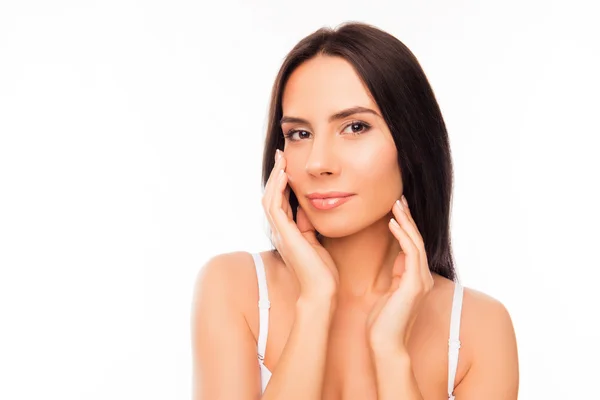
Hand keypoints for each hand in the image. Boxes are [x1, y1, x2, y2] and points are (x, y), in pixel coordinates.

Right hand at [262, 149, 338, 299]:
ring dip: (275, 177)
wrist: (321, 291)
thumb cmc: (321, 270)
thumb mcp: (315, 240)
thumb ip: (307, 224)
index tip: (288, 164)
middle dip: (276, 174)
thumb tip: (306, 207)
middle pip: (271, 196)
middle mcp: (279, 231)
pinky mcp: (285, 234)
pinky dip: (278, 189)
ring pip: (270, 198)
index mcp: (287, 232)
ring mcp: (280, 233)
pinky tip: (284, 175)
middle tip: (282, 154)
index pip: (280, 201)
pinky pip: (275, 206)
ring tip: (282, 159)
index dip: (283, 182)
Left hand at [366, 195, 433, 352]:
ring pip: (416, 242)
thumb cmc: (382, 323)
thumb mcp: (388, 293)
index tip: (396, 209)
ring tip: (395, 204)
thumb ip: (396, 276)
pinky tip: (393, 222)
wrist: (385, 345)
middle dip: (408, 218)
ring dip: (406, 221)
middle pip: (417, 239)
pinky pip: (410, 253)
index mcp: (415, 279)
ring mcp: (420, 280)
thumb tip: (397, 259)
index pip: (413, 246)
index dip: (406, 226)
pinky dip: (402, 235)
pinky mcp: (414, 284)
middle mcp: (421, 277)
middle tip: (398, 198)